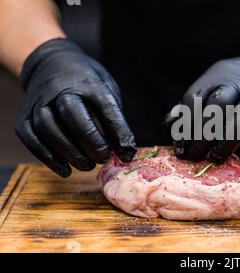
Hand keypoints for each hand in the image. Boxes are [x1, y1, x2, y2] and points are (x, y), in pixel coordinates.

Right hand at [16, 38, 135, 176]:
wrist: (52, 63)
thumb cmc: (88, 84)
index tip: (127, 152)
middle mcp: (61, 89)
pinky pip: (31, 138)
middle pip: (73, 117)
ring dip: (69, 152)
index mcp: (89, 82)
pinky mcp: (24, 114)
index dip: (119, 132)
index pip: (106, 107)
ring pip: (48, 129)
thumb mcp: (107, 90)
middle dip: (91, 143)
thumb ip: (114, 118)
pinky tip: (65, 169)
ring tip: (86, 165)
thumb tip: (123, 152)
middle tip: (103, 159)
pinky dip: (47, 157)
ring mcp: (39, 101)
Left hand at [165, 41, 239, 162]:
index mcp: (218, 77)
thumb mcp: (214, 86)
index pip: (196, 99)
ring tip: (217, 158)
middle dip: (204, 133)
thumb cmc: (239, 85)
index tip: (181, 148)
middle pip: (219, 105)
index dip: (186, 125)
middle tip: (196, 156)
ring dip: (229, 138)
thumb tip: (168, 126)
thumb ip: (193, 106)